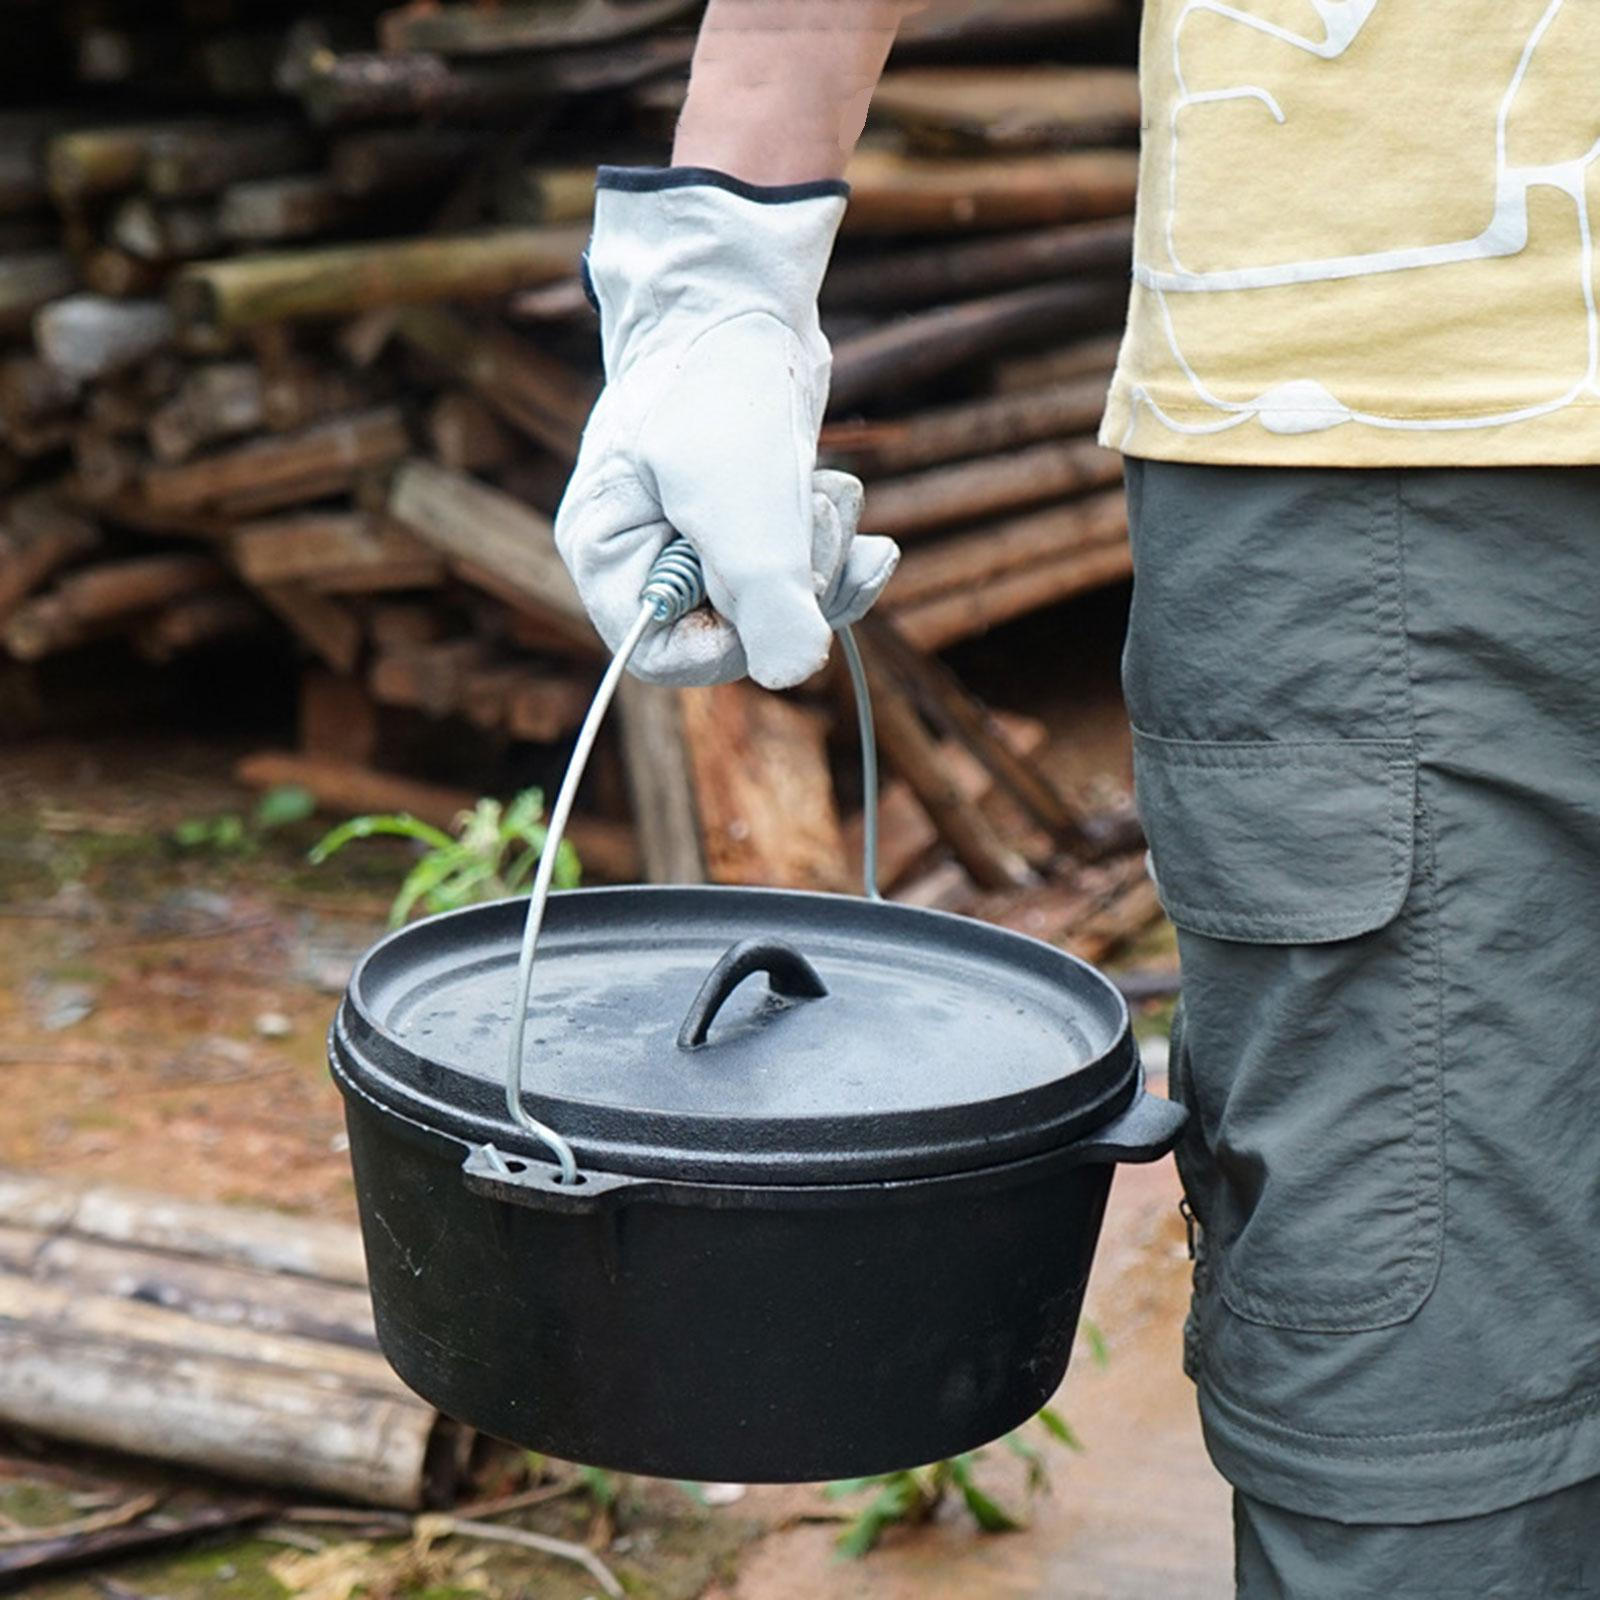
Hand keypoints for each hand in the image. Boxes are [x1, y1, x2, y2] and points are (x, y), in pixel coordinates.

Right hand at [553, 166, 898, 689]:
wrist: (743, 294)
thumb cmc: (717, 388)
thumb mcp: (737, 498)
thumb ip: (764, 594)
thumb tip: (796, 673)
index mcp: (609, 560)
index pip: (662, 656)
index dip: (731, 646)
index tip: (778, 599)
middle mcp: (649, 558)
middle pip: (735, 633)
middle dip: (794, 585)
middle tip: (810, 514)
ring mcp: (702, 540)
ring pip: (782, 604)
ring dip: (824, 556)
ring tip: (826, 486)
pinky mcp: (751, 523)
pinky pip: (804, 572)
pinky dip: (838, 548)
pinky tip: (857, 514)